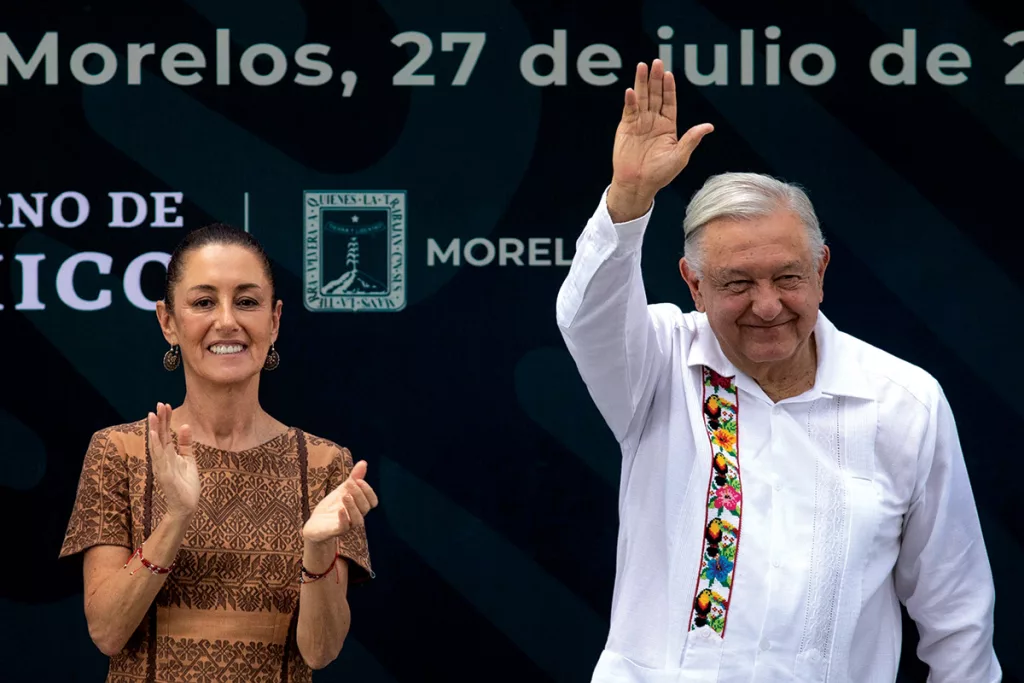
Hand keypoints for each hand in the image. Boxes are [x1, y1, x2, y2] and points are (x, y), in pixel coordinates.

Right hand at [149, 403, 199, 518]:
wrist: (187, 506)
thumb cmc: (186, 484)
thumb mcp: (189, 459)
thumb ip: (186, 444)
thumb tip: (185, 425)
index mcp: (168, 455)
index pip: (165, 434)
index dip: (165, 420)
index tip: (165, 405)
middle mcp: (163, 459)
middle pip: (160, 436)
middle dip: (160, 420)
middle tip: (159, 404)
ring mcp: (162, 466)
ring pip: (157, 445)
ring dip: (155, 430)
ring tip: (153, 415)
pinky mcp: (164, 475)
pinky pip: (160, 458)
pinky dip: (157, 446)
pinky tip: (155, 435)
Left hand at [302, 460, 378, 544]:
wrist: (315, 524)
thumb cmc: (331, 507)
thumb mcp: (342, 490)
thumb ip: (354, 478)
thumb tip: (364, 462)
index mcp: (359, 506)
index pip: (372, 501)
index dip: (368, 491)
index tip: (359, 480)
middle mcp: (356, 516)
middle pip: (366, 508)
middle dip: (359, 494)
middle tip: (349, 484)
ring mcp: (347, 525)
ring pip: (358, 520)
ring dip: (353, 506)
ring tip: (345, 496)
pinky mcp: (335, 531)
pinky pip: (344, 527)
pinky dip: (344, 518)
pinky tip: (340, 509)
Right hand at [608, 59, 713, 221]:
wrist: (638, 184)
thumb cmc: (660, 174)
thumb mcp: (680, 156)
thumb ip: (691, 139)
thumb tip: (709, 126)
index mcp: (667, 126)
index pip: (669, 101)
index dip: (669, 87)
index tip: (669, 74)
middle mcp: (653, 121)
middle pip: (655, 95)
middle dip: (655, 79)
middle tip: (656, 62)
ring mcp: (639, 122)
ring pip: (641, 98)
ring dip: (641, 82)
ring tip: (642, 67)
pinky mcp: (626, 127)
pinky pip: (629, 110)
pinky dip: (630, 100)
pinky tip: (631, 91)